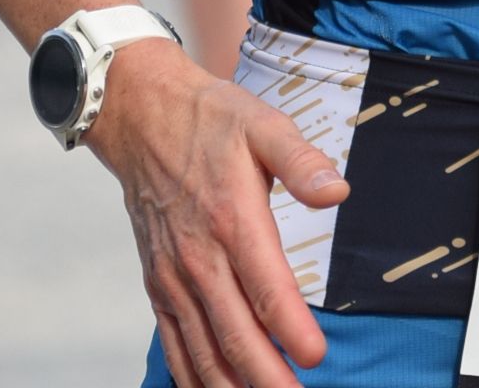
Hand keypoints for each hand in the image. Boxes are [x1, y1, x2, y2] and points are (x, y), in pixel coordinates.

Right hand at [85, 37, 348, 386]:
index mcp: (233, 220)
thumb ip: (302, 160)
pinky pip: (173, 341)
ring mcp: (174, 275)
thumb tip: (337, 189)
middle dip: (268, 377)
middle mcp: (200, 257)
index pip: (267, 289)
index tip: (316, 357)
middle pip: (235, 334)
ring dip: (232, 385)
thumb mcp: (264, 124)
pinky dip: (191, 375)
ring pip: (203, 348)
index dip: (292, 330)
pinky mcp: (159, 283)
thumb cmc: (209, 121)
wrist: (141, 117)